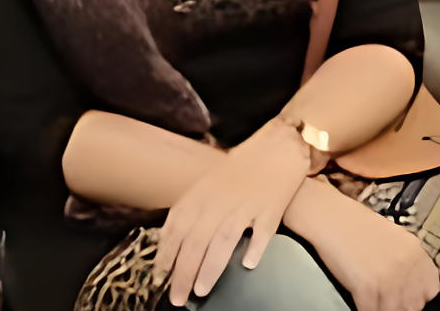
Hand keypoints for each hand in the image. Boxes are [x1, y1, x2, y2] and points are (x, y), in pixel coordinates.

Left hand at [151, 117, 310, 305]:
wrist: (280, 144)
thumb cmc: (244, 165)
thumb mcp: (211, 180)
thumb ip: (195, 206)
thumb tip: (175, 238)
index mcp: (203, 191)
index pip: (177, 225)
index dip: (166, 253)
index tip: (159, 277)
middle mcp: (220, 198)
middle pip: (196, 240)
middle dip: (183, 272)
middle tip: (176, 298)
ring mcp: (246, 204)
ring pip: (222, 240)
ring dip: (209, 268)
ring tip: (200, 291)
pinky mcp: (270, 208)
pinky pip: (262, 233)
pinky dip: (254, 249)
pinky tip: (247, 266)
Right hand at [309, 190, 439, 310]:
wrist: (329, 215)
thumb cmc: (355, 223)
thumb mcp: (393, 237)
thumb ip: (407, 262)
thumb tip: (411, 285)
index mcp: (417, 254)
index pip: (429, 290)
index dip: (414, 294)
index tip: (404, 294)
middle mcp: (408, 269)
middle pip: (413, 305)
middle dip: (399, 303)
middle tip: (383, 294)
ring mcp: (389, 281)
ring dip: (381, 307)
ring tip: (370, 297)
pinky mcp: (368, 291)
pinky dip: (364, 308)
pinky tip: (358, 297)